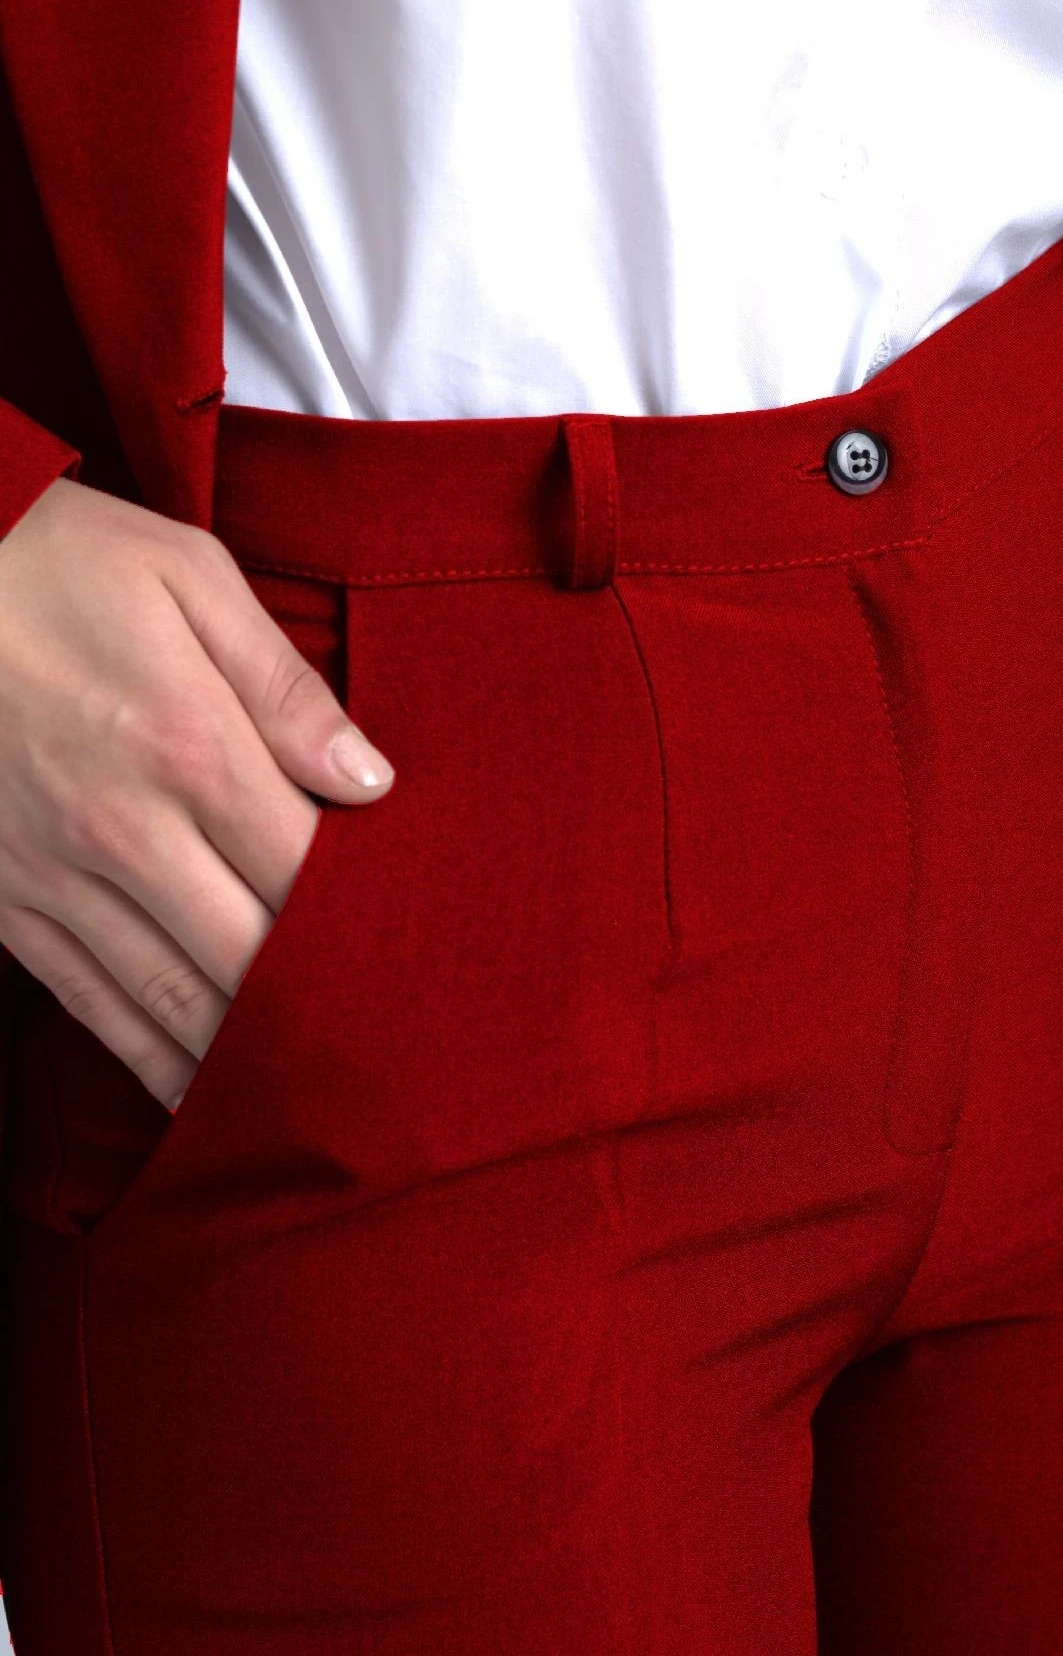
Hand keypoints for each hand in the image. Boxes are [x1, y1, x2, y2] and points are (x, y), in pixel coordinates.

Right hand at [0, 477, 394, 1109]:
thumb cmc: (55, 559)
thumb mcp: (184, 576)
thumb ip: (283, 684)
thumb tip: (369, 779)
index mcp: (187, 744)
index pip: (308, 870)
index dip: (372, 922)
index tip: (428, 955)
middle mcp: (123, 830)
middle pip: (250, 955)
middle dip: (326, 1010)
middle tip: (400, 1050)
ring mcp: (55, 875)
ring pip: (170, 1002)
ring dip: (248, 1056)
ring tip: (321, 1096)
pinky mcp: (7, 902)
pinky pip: (89, 1004)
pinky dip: (150, 1060)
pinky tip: (199, 1094)